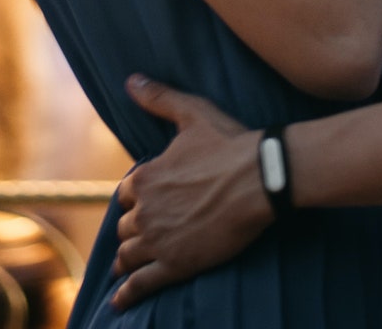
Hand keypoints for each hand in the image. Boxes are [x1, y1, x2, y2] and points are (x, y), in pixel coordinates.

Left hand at [109, 75, 273, 308]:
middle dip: (134, 229)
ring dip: (128, 259)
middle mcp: (145, 211)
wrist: (262, 178)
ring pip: (130, 254)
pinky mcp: (176, 264)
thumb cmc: (230, 144)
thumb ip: (159, 99)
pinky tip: (119, 301)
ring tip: (127, 268)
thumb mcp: (193, 114)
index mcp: (145, 178)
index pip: (127, 195)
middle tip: (146, 234)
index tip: (148, 202)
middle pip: (126, 227)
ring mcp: (158, 240)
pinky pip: (142, 283)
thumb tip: (131, 80)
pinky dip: (127, 294)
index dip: (137, 199)